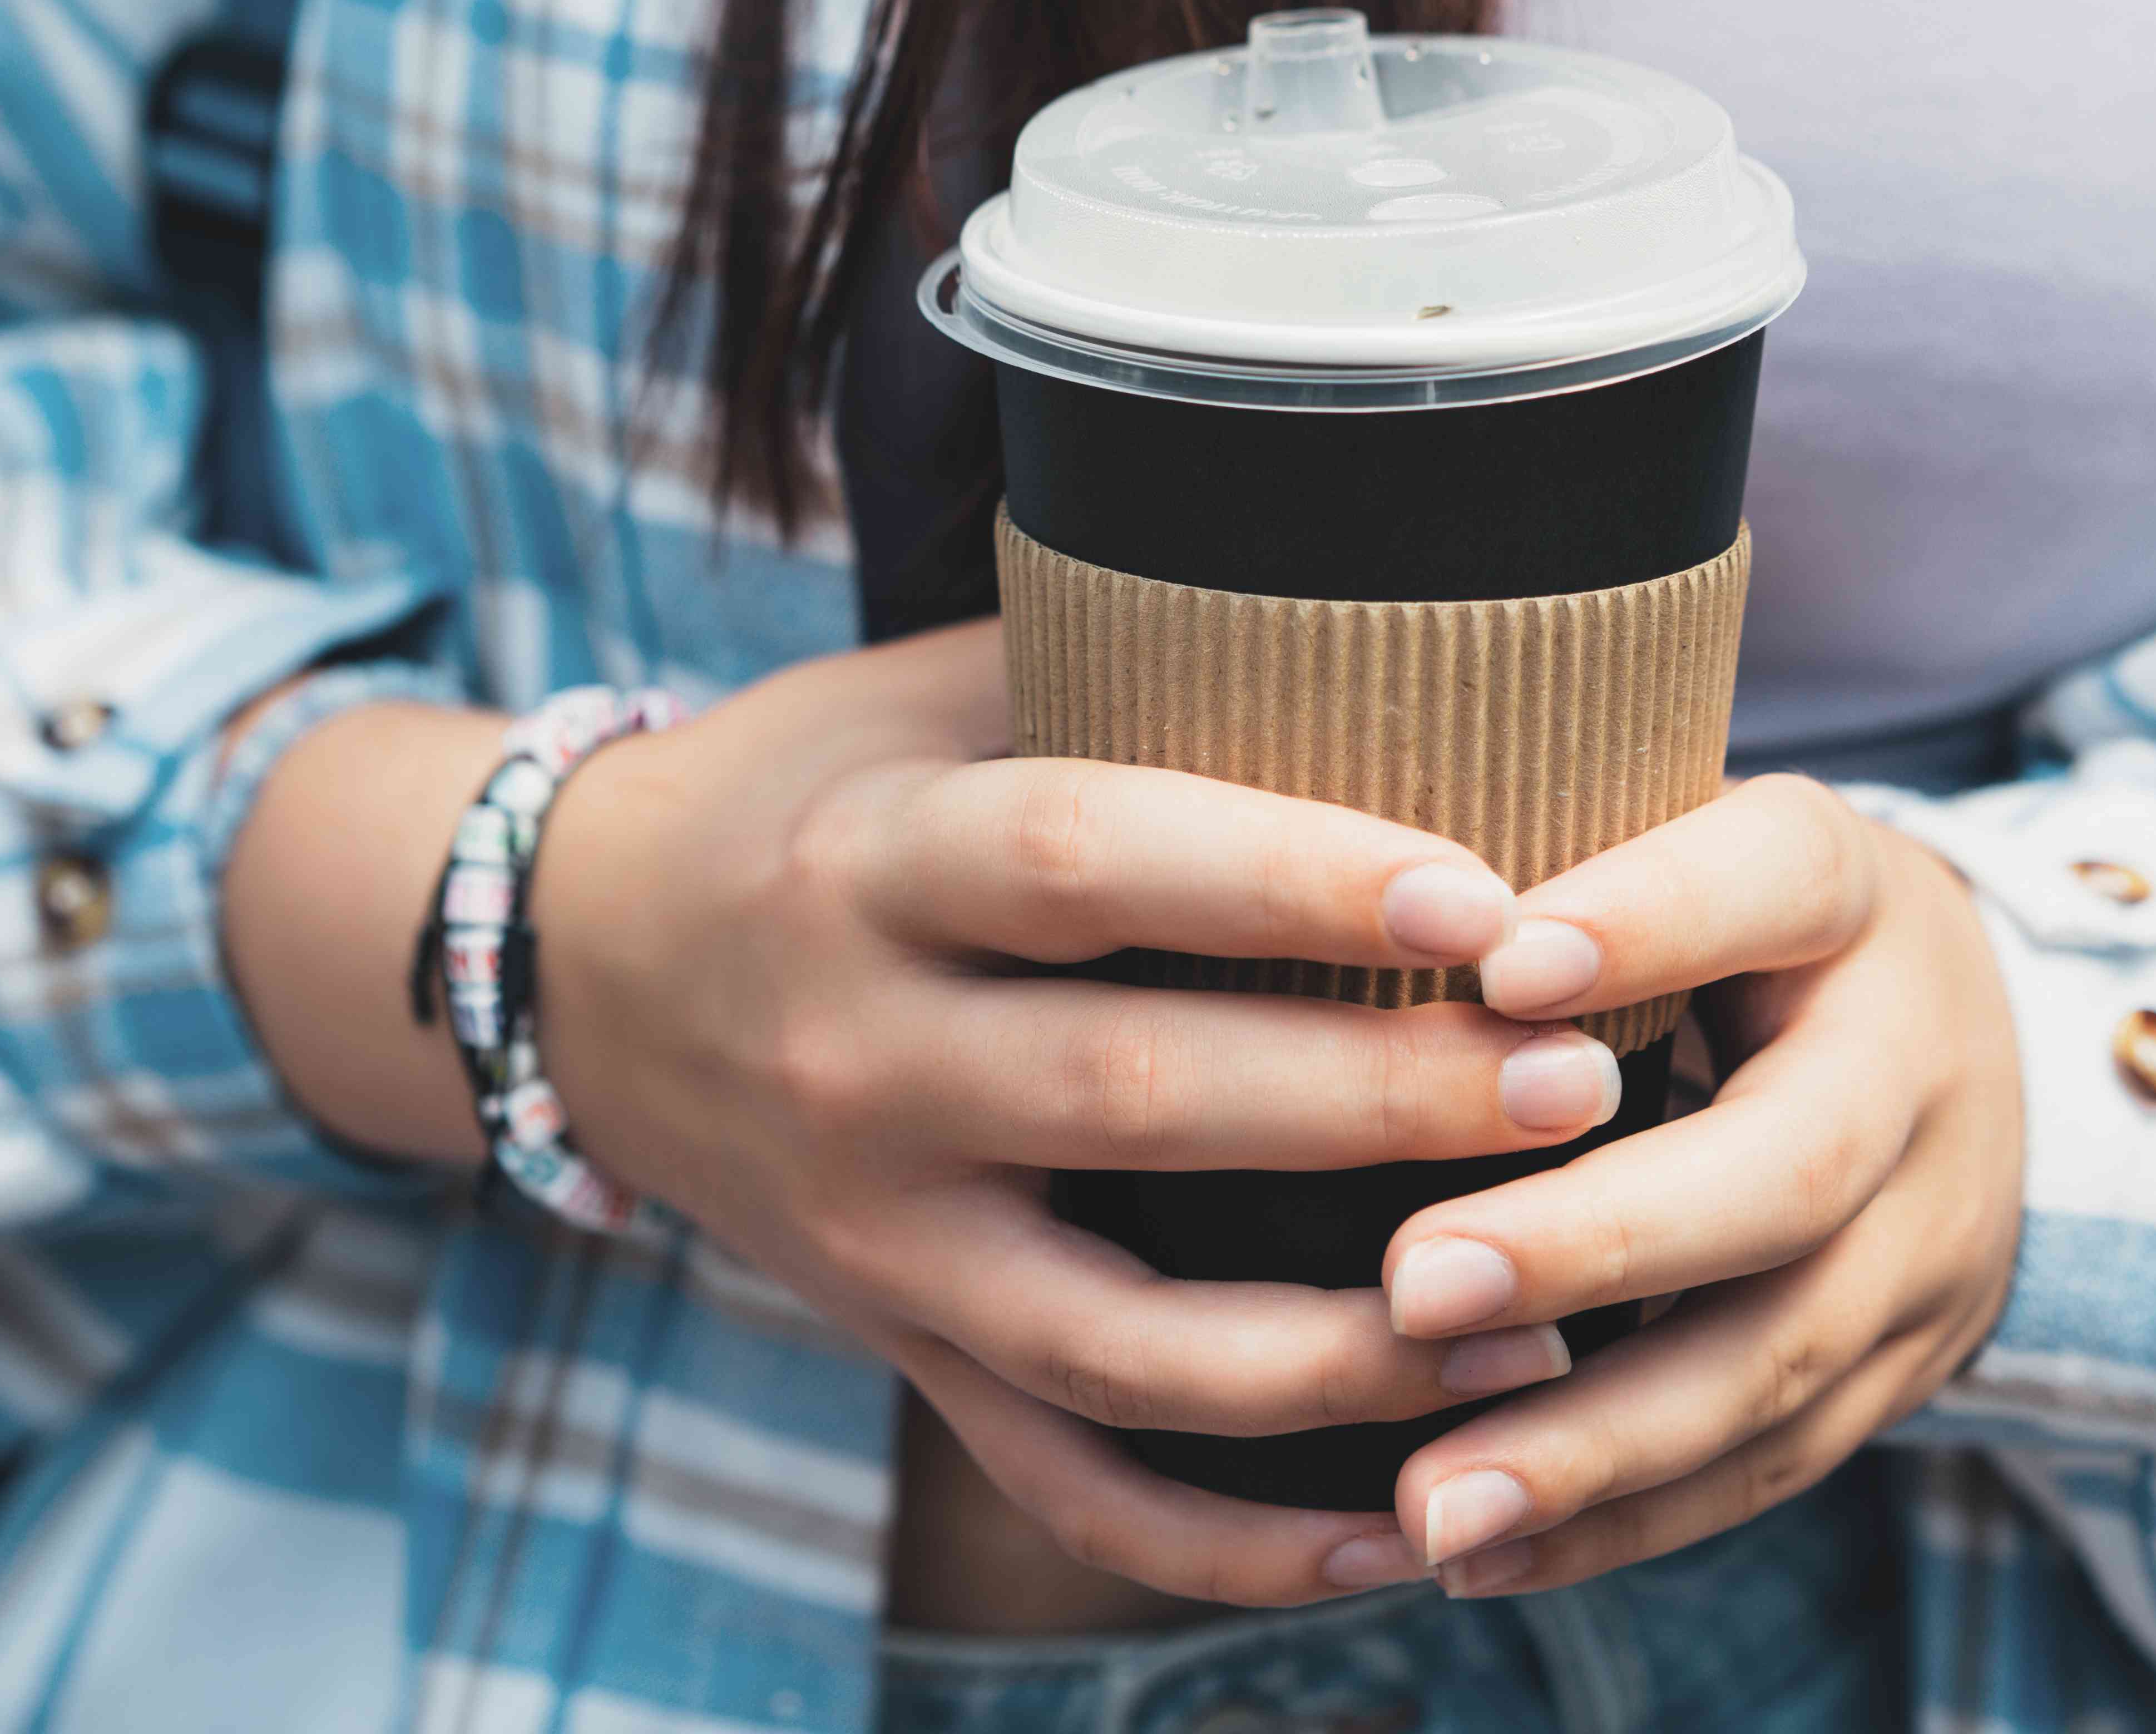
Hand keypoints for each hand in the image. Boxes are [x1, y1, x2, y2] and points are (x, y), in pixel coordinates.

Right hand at [520, 621, 1639, 1604]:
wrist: (575, 964)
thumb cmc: (814, 789)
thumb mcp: (928, 689)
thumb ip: (1121, 663)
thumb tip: (1394, 617)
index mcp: (871, 861)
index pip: (1089, 863)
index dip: (1290, 881)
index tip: (1486, 897)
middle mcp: (857, 1058)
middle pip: (1131, 1098)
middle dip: (1373, 1105)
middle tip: (1580, 1082)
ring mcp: (871, 1234)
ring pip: (1112, 1341)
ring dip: (1336, 1355)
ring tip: (1542, 1332)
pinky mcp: (894, 1346)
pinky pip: (1059, 1476)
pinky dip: (1218, 1538)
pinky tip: (1388, 1531)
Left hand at [1366, 775, 2025, 1593]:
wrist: (1955, 1037)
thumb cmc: (1727, 923)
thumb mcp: (1679, 835)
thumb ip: (1549, 857)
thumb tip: (1359, 907)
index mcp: (1847, 893)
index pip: (1768, 882)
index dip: (1648, 921)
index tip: (1498, 964)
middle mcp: (1919, 1064)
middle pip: (1790, 1168)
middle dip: (1597, 1241)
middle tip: (1412, 1286)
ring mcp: (1935, 1235)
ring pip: (1778, 1355)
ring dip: (1594, 1443)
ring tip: (1431, 1500)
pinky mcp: (1909, 1367)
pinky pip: (1769, 1464)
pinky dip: (1621, 1523)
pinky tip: (1482, 1558)